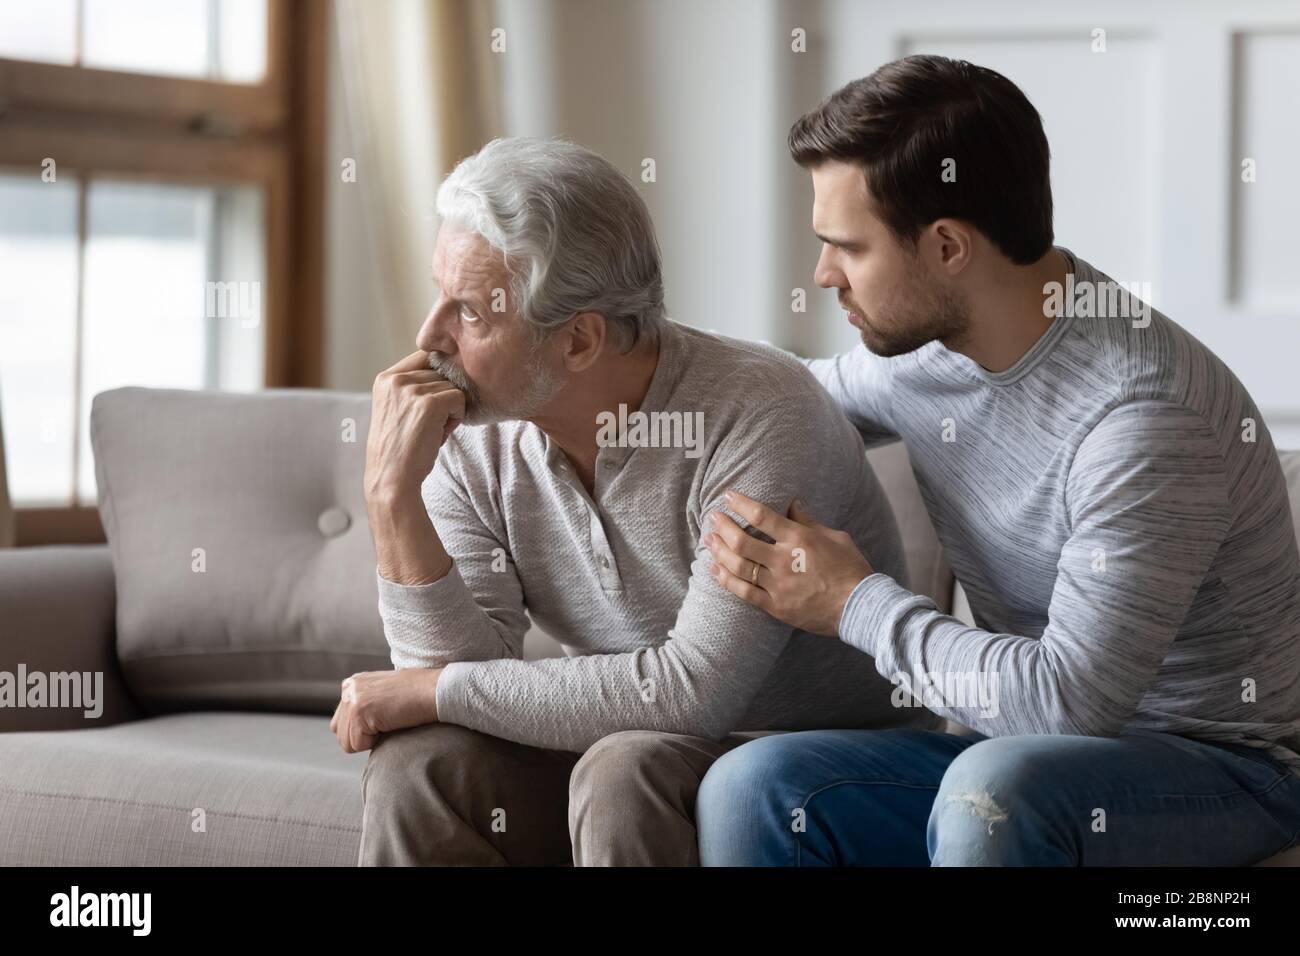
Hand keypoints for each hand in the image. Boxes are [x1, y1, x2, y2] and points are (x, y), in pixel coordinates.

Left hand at [329, 668, 441, 752]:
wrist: (436, 690)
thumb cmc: (419, 695)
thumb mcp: (385, 695)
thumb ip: (366, 706)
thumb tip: (356, 731)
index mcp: (353, 684)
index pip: (341, 723)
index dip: (365, 731)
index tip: (386, 719)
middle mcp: (348, 688)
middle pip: (340, 734)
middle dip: (363, 738)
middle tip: (389, 723)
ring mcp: (352, 699)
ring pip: (347, 743)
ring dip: (370, 741)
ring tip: (391, 722)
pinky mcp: (359, 711)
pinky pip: (359, 745)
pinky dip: (376, 742)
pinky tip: (392, 723)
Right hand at [364, 349, 466, 503]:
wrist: (392, 479)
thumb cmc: (400, 448)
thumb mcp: (397, 408)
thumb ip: (413, 387)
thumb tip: (449, 366)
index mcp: (385, 378)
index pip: (425, 357)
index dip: (437, 377)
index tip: (433, 403)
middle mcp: (395, 379)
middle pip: (441, 372)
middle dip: (443, 397)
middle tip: (431, 423)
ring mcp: (411, 390)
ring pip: (452, 386)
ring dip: (450, 409)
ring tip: (432, 430)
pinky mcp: (428, 404)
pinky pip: (459, 399)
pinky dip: (456, 418)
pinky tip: (440, 434)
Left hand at [703, 490, 873, 635]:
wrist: (859, 607)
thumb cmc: (851, 569)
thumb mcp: (835, 536)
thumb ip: (808, 521)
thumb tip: (792, 503)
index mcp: (799, 539)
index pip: (762, 516)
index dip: (741, 504)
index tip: (728, 496)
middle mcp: (783, 560)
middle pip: (741, 541)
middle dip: (723, 527)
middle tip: (712, 518)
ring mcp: (777, 585)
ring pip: (738, 566)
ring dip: (718, 551)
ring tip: (708, 540)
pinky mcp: (775, 606)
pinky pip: (743, 593)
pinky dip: (726, 580)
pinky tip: (714, 570)